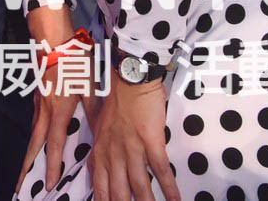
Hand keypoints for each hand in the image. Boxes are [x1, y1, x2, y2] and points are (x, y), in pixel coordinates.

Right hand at [22, 52, 94, 189]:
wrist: (53, 39)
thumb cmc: (75, 61)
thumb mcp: (90, 86)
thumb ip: (94, 109)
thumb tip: (102, 131)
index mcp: (59, 111)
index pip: (54, 145)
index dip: (52, 166)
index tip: (49, 185)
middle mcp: (45, 111)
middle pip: (33, 144)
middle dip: (26, 167)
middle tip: (19, 186)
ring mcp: (38, 103)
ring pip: (32, 133)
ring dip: (29, 153)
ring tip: (25, 170)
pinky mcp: (37, 95)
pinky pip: (34, 121)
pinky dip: (33, 136)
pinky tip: (36, 140)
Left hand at [91, 78, 179, 200]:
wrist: (129, 78)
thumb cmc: (115, 99)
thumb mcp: (98, 126)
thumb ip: (100, 148)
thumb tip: (97, 165)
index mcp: (100, 151)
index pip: (99, 187)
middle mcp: (113, 154)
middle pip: (119, 193)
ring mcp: (132, 149)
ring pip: (140, 187)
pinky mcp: (151, 142)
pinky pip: (161, 171)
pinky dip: (170, 189)